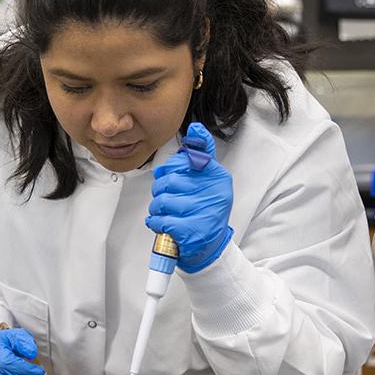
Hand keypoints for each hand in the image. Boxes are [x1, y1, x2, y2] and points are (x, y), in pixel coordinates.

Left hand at [146, 122, 233, 273]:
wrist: (209, 247)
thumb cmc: (204, 210)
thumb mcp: (207, 179)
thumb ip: (200, 154)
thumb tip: (195, 128)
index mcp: (218, 177)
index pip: (187, 159)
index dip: (172, 168)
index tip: (170, 176)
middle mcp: (214, 193)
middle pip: (171, 181)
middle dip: (160, 190)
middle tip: (164, 198)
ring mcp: (204, 213)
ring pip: (163, 201)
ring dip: (157, 208)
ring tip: (165, 212)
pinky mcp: (191, 231)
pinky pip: (161, 219)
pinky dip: (156, 222)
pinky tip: (162, 224)